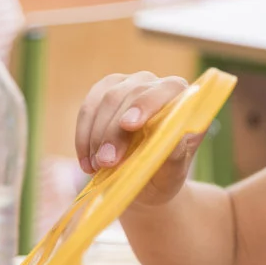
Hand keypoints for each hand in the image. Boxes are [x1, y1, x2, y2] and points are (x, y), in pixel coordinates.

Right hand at [74, 72, 203, 203]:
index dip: (147, 104)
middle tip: (107, 162)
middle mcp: (155, 84)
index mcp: (182, 98)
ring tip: (97, 166)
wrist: (147, 181)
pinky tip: (87, 162)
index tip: (129, 126)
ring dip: (97, 136)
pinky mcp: (103, 92)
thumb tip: (172, 139)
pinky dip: (83, 137)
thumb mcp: (174, 172)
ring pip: (106, 100)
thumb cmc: (165, 173)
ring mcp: (127, 85)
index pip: (168, 89)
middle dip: (115, 131)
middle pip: (131, 95)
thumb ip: (176, 154)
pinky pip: (88, 109)